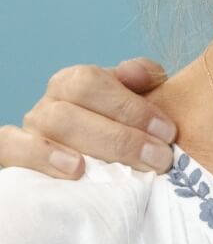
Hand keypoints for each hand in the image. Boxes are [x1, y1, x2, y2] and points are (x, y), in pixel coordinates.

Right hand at [0, 59, 175, 177]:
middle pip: (72, 110)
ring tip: (120, 169)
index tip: (166, 132)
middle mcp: (50, 102)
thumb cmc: (126, 127)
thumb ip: (144, 80)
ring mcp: (30, 129)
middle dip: (120, 137)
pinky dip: (40, 157)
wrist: (103, 160)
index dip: (130, 106)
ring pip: (49, 128)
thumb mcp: (142, 100)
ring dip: (90, 148)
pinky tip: (74, 170)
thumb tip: (135, 73)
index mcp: (76, 82)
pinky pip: (11, 148)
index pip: (92, 82)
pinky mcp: (14, 156)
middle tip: (157, 158)